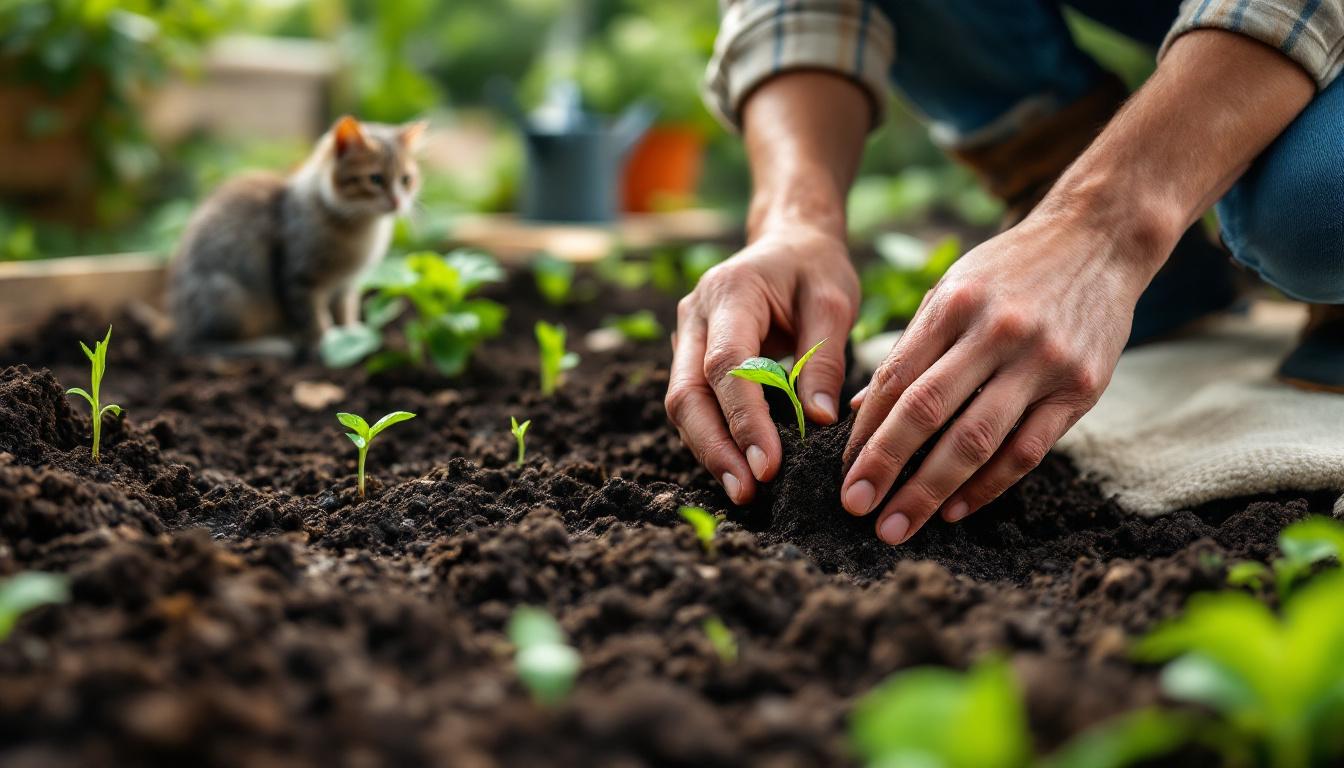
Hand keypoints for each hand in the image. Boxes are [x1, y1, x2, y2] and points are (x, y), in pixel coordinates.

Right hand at [667, 224, 858, 503]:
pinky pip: (694, 404)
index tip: (768, 465)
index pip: (725, 365)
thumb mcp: (834, 301)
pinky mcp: (691, 357)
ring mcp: (686, 337)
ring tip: (744, 491)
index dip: (743, 419)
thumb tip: (820, 420)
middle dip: (714, 447)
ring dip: (710, 450)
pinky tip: (738, 467)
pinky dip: (713, 438)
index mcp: (730, 293)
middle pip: (688, 393)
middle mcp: (694, 315)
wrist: (788, 241)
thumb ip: (825, 359)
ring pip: (683, 404)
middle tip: (747, 492)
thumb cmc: (814, 268)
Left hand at [841, 208, 1161, 543]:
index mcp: (954, 304)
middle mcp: (996, 332)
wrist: (1100, 239)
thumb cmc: (1011, 270)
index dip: (865, 430)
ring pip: (976, 439)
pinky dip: (987, 486)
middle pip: (927, 411)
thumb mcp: (952, 289)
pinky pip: (1026, 450)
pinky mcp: (1080, 387)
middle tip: (854, 506)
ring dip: (930, 490)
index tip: (843, 470)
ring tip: (896, 525)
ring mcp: (1042, 361)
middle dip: (884, 465)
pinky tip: (955, 509)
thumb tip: (857, 411)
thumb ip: (910, 349)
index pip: (895, 378)